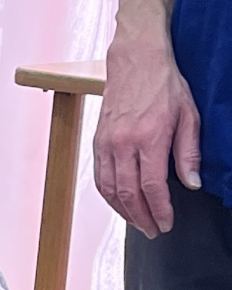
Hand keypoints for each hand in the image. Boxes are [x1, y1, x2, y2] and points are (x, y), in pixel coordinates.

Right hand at [93, 34, 201, 237]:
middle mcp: (123, 143)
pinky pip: (100, 177)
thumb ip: (189, 151)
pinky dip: (109, 196)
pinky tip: (120, 204)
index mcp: (149, 137)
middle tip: (154, 230)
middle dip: (142, 217)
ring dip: (124, 212)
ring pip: (110, 190)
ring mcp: (106, 143)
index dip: (160, 210)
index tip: (167, 223)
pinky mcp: (97, 141)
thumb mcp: (189, 114)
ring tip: (139, 223)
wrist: (135, 59)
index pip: (152, 186)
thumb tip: (192, 183)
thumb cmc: (164, 84)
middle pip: (129, 193)